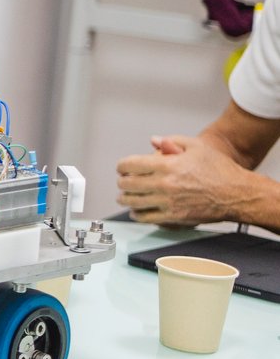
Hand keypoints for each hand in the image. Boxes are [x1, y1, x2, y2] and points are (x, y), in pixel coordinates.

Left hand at [116, 134, 256, 226]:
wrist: (238, 194)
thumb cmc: (220, 170)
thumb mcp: (197, 146)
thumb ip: (171, 141)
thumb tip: (154, 140)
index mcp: (167, 165)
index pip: (130, 165)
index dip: (122, 165)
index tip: (122, 167)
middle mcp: (164, 185)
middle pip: (127, 184)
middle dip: (122, 181)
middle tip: (123, 180)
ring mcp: (168, 203)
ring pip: (133, 202)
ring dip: (125, 198)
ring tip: (125, 196)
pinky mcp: (174, 217)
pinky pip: (146, 218)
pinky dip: (137, 214)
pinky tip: (136, 211)